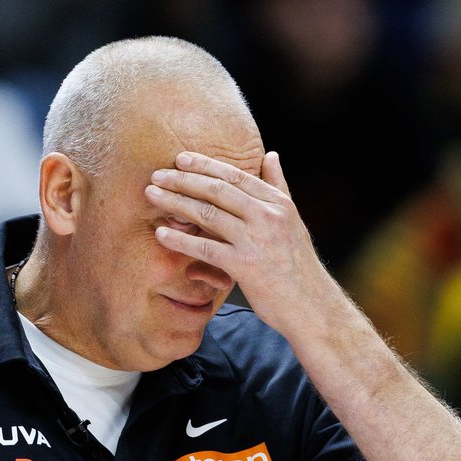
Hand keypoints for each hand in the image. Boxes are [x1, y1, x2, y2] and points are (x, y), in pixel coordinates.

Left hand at [145, 150, 337, 333]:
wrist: (310, 306)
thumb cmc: (297, 265)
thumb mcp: (292, 220)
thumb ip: (279, 186)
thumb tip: (270, 154)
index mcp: (278, 203)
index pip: (235, 176)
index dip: (205, 165)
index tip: (180, 159)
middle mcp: (268, 216)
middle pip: (217, 190)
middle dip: (183, 180)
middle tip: (156, 175)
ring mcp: (257, 240)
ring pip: (208, 214)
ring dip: (175, 202)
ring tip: (151, 196)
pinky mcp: (246, 266)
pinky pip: (206, 248)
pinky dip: (181, 240)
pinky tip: (161, 234)